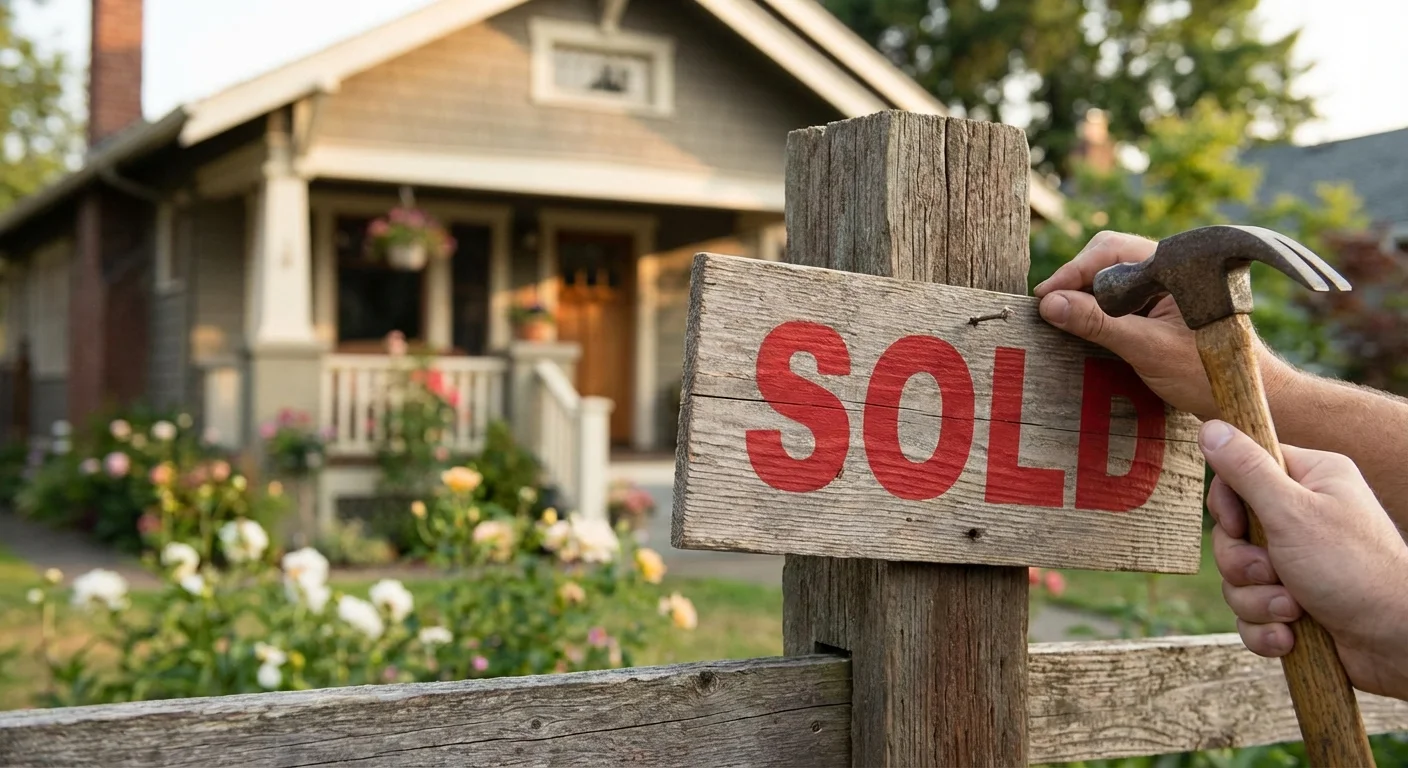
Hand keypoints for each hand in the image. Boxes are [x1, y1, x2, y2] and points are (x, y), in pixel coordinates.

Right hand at [1034, 231, 1295, 420]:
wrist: (1247, 399)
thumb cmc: (1209, 374)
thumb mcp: (1147, 349)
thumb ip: (1098, 324)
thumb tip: (1049, 304)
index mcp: (1176, 265)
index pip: (1110, 251)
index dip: (1072, 272)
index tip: (1044, 298)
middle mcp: (1171, 268)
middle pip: (1108, 258)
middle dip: (1076, 280)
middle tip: (1049, 308)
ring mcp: (1166, 286)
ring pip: (1112, 277)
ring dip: (1086, 296)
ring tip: (1061, 319)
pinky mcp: (1162, 306)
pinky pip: (1122, 296)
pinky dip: (1099, 309)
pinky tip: (1084, 327)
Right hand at [1201, 419, 1407, 697]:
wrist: (1397, 643)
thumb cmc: (1355, 570)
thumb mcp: (1292, 512)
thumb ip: (1247, 469)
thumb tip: (1211, 427)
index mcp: (1312, 481)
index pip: (1243, 471)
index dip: (1229, 502)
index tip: (1238, 524)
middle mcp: (1305, 517)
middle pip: (1233, 532)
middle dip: (1244, 564)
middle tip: (1273, 573)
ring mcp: (1299, 563)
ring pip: (1238, 577)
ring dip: (1257, 599)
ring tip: (1293, 610)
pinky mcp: (1294, 604)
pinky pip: (1251, 612)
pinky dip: (1265, 627)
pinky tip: (1290, 635)